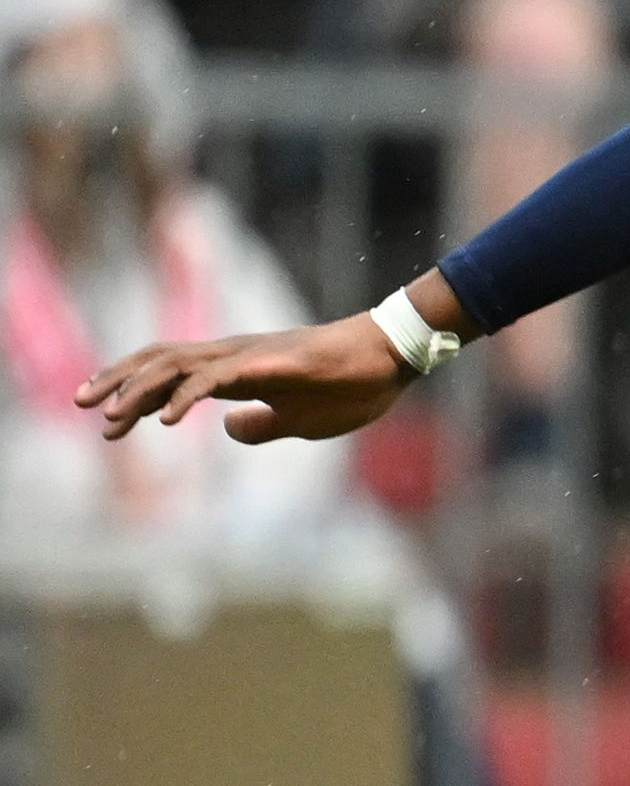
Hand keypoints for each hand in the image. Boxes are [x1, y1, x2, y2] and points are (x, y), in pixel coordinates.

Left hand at [77, 312, 417, 444]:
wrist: (391, 358)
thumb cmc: (352, 386)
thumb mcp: (300, 420)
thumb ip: (261, 425)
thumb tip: (229, 429)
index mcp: (237, 370)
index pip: (170, 375)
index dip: (132, 393)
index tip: (104, 421)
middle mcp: (232, 356)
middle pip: (159, 363)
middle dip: (116, 384)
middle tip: (81, 407)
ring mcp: (248, 356)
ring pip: (176, 367)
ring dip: (137, 391)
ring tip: (109, 417)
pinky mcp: (268, 362)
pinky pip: (216, 379)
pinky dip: (184, 398)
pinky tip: (167, 421)